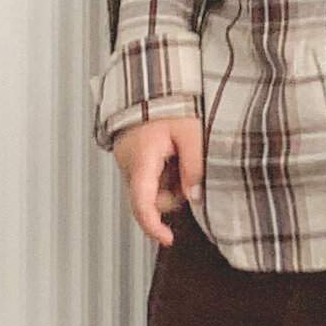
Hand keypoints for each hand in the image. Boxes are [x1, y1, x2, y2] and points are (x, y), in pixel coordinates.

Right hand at [113, 115, 202, 248]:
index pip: (142, 204)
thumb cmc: (170, 105)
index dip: (153, 226)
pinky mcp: (134, 161)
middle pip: (150, 200)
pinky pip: (151, 179)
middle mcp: (129, 167)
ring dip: (170, 183)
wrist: (149, 86)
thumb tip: (196, 196)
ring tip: (181, 154)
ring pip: (152, 191)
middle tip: (188, 168)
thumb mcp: (190, 132)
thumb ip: (194, 165)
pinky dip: (165, 174)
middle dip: (173, 195)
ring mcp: (129, 165)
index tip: (168, 239)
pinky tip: (173, 153)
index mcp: (141, 161)